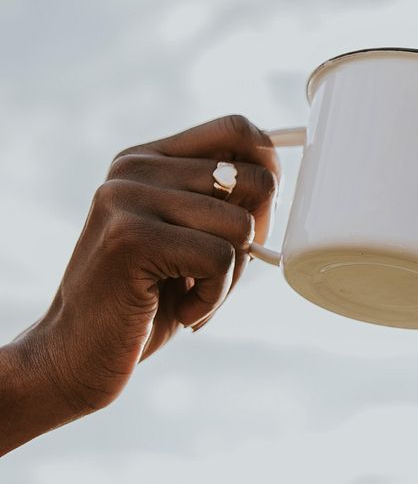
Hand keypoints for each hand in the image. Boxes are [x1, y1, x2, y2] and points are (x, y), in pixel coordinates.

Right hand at [9, 115, 278, 437]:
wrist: (76, 355)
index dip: (269, 168)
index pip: (236, 128)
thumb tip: (276, 180)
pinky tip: (182, 310)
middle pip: (253, 179)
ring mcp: (128, 198)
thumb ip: (219, 203)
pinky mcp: (131, 238)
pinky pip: (220, 259)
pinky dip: (214, 296)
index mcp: (148, 159)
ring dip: (231, 277)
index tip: (260, 214)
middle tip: (220, 270)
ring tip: (193, 295)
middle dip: (257, 236)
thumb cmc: (144, 302)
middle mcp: (134, 168)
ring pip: (241, 225)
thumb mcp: (185, 238)